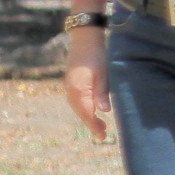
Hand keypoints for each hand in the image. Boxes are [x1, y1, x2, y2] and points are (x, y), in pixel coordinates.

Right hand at [63, 27, 109, 141]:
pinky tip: (92, 110)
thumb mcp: (104, 73)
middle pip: (81, 112)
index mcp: (78, 89)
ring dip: (88, 116)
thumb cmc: (98, 54)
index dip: (94, 125)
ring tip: (100, 125)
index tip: (102, 136)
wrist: (85, 38)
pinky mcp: (72, 81)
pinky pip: (77, 99)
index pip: (87, 113)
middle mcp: (71, 89)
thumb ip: (103, 92)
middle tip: (103, 134)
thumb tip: (104, 111)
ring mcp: (70, 85)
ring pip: (78, 106)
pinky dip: (84, 108)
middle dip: (91, 123)